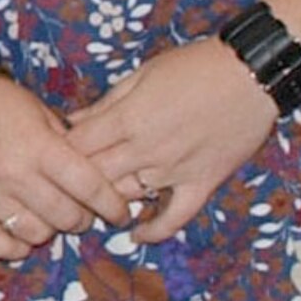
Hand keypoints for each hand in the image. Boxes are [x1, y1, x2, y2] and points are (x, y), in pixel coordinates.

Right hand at [0, 75, 135, 260]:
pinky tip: (22, 231)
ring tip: (49, 214)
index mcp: (39, 147)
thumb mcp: (38, 111)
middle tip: (82, 209)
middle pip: (68, 217)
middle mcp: (16, 175)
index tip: (120, 211)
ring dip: (51, 229)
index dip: (112, 204)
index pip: (90, 187)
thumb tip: (95, 175)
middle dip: (83, 217)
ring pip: (38, 235)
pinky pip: (0, 246)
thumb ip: (67, 144)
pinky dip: (16, 246)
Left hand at [67, 40, 276, 243]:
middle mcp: (147, 150)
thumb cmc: (194, 67)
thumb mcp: (141, 75)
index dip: (59, 152)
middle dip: (74, 180)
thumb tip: (73, 120)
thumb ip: (106, 103)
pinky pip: (175, 217)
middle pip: (95, 176)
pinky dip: (154, 230)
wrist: (250, 76)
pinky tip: (137, 234)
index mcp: (128, 119)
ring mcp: (175, 171)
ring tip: (90, 203)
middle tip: (63, 182)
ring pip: (127, 198)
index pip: (79, 147)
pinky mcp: (202, 184)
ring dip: (107, 202)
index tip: (50, 153)